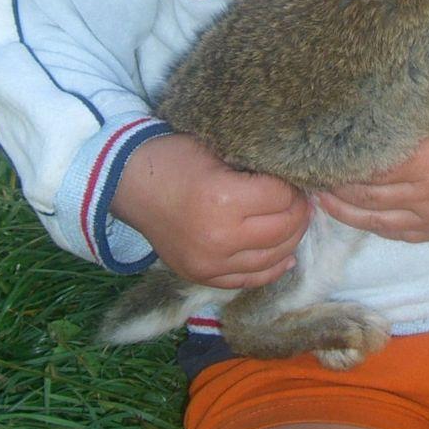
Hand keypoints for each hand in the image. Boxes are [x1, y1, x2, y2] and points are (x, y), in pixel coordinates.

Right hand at [110, 133, 309, 287]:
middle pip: (283, 229)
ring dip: (290, 239)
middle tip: (300, 199)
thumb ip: (256, 166)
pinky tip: (284, 255)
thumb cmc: (175, 158)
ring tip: (293, 221)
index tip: (293, 179)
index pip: (282, 198)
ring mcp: (210, 263)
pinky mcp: (202, 276)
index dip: (293, 186)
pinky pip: (250, 280)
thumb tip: (297, 179)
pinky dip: (272, 268)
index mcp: (224, 199)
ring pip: (273, 258)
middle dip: (298, 212)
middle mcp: (219, 237)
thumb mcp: (218, 149)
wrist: (129, 184)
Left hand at [316, 67, 428, 241]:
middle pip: (364, 190)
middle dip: (332, 181)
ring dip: (342, 206)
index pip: (371, 160)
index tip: (314, 143)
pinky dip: (366, 225)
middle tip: (303, 168)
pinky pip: (393, 231)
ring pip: (373, 215)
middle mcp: (424, 189)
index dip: (340, 156)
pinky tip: (347, 215)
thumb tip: (424, 33)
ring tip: (314, 193)